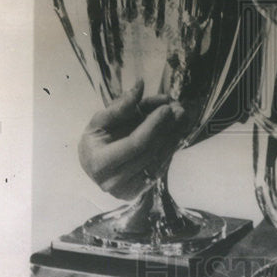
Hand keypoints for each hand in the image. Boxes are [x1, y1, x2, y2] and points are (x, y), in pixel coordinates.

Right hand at [78, 80, 189, 199]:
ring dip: (174, 136)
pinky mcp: (139, 191)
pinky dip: (170, 147)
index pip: (134, 144)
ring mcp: (127, 190)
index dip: (153, 125)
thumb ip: (120, 105)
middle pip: (150, 151)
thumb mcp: (101, 120)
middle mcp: (113, 181)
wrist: (94, 164)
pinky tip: (177, 131)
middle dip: (167, 128)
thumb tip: (139, 86)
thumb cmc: (96, 139)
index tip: (167, 107)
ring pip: (159, 160)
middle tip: (180, 108)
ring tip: (182, 116)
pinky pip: (160, 167)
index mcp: (99, 162)